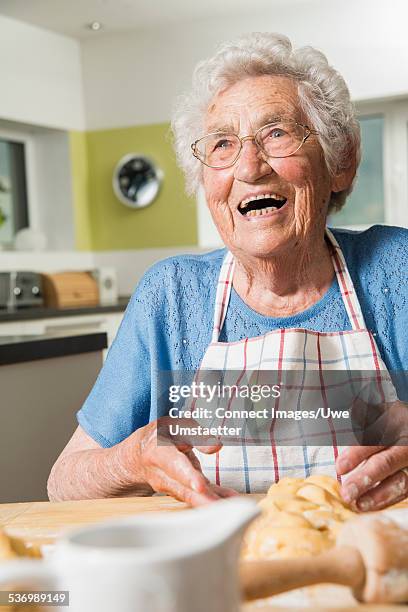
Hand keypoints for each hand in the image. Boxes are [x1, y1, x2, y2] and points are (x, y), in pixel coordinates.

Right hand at [120, 417, 237, 505]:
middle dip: (201, 499)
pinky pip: (199, 497)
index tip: (200, 486)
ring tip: (231, 507)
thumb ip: (196, 434)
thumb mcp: (174, 426)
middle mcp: (162, 475)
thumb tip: (216, 446)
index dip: (187, 476)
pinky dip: (215, 500)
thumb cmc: (160, 436)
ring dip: (210, 504)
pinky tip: (231, 501)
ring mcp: (171, 488)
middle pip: (183, 489)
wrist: (138, 455)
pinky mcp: (182, 492)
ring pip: (191, 497)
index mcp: (158, 452)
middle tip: (218, 507)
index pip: (174, 465)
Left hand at [337, 401, 407, 510]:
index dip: (357, 454)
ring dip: (378, 496)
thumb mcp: (378, 411)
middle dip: (366, 479)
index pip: (374, 439)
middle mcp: (406, 444)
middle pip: (386, 463)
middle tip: (346, 493)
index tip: (339, 467)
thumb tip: (346, 411)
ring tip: (357, 505)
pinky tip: (370, 507)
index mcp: (395, 421)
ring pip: (401, 482)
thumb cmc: (388, 420)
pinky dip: (388, 501)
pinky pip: (405, 492)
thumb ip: (362, 412)